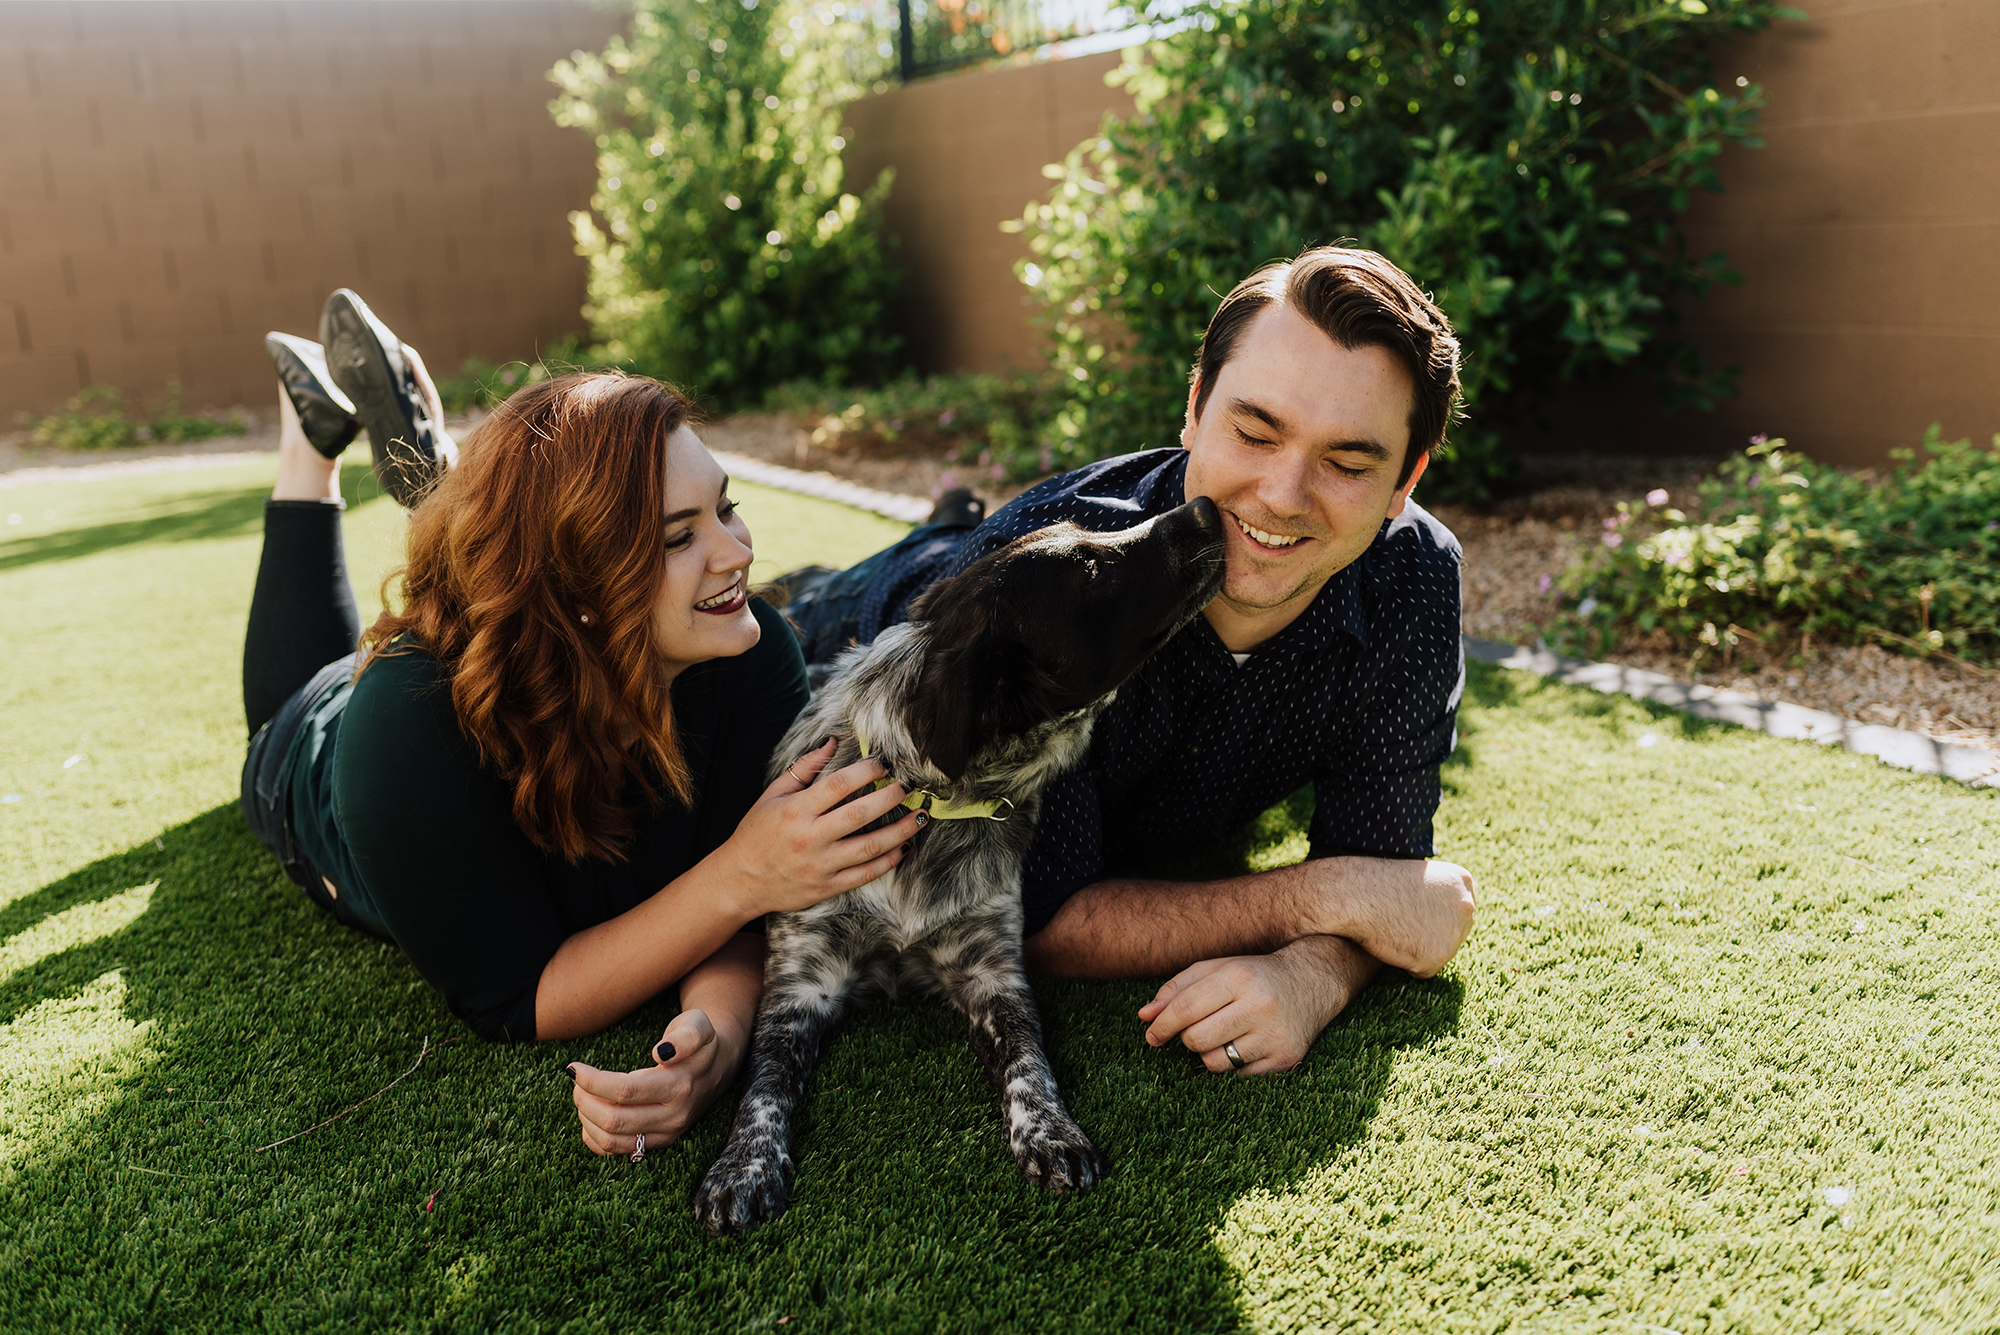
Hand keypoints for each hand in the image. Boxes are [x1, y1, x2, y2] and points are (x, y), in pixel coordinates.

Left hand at [569, 1009, 740, 1154]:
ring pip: (612, 1140)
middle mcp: (674, 1116)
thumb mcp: (698, 1026)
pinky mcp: (659, 1142)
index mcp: (680, 1086)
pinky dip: (594, 1138)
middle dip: (584, 1100)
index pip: (625, 1091)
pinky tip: (589, 1116)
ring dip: (587, 1119)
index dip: (592, 1081)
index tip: (574, 1067)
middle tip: (576, 1080)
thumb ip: (685, 1036)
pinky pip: (617, 1151)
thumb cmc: (700, 1041)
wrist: (718, 1065)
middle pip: (614, 1120)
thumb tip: (661, 1052)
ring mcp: (666, 1133)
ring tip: (581, 1094)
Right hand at [715, 737, 924, 915]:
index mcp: (795, 811)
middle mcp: (810, 838)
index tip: (884, 764)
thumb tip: (833, 742)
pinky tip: (903, 847)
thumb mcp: (772, 795)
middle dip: (890, 798)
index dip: (865, 771)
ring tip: (920, 816)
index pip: (837, 785)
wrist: (740, 881)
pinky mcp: (827, 887)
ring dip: (900, 831)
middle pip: (859, 814)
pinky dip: (888, 861)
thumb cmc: (755, 834)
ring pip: (869, 847)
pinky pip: (865, 874)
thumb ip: (804, 769)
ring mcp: (821, 865)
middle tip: (909, 786)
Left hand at [1137, 936, 1373, 1075]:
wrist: (1313, 981)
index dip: (1162, 1026)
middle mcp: (1259, 1006)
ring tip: (1224, 1036)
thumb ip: (1178, 988)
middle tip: (1198, 1030)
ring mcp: (1275, 1035)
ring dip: (1210, 1054)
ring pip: (1215, 1063)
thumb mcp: (1217, 969)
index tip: (1152, 1035)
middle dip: (1188, 1039)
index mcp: (1238, 977)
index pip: (1185, 1009)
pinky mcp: (1286, 1059)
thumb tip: (1144, 1017)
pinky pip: (1239, 1077)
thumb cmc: (1255, 975)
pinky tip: (1245, 1045)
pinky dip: (1234, 1065)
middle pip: (1196, 1040)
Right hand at [1322, 857, 1476, 977]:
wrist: (1354, 896)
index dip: (1434, 915)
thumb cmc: (1375, 885)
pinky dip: (1408, 965)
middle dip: (1431, 934)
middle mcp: (1466, 905)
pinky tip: (1391, 946)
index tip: (1415, 913)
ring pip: (1440, 953)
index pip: (1457, 909)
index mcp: (1461, 880)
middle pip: (1454, 933)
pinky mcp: (1439, 956)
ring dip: (1419, 949)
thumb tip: (1442, 916)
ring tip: (1393, 931)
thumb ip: (1437, 895)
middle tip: (1403, 925)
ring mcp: (1455, 931)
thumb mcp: (1416, 878)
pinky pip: (1424, 971)